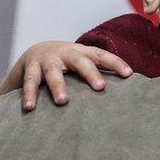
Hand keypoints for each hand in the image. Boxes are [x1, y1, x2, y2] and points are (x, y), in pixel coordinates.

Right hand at [0, 41, 132, 110]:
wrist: (35, 52)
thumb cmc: (68, 64)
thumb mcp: (84, 63)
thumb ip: (100, 73)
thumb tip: (130, 92)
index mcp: (82, 52)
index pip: (101, 55)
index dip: (115, 63)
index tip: (129, 74)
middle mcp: (65, 53)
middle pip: (80, 61)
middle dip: (90, 73)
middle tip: (100, 87)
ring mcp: (47, 60)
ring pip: (53, 72)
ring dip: (58, 86)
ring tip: (62, 101)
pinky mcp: (30, 68)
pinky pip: (30, 82)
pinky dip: (29, 94)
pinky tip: (30, 107)